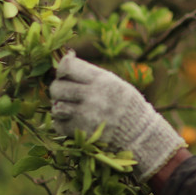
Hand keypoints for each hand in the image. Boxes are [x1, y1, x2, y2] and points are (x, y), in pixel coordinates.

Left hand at [49, 51, 185, 179]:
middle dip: (59, 90)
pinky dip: (63, 123)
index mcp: (101, 80)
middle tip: (68, 94)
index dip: (62, 69)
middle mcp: (92, 96)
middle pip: (57, 87)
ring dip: (61, 107)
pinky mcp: (82, 132)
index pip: (67, 66)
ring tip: (71, 108)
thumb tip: (64, 62)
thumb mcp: (113, 82)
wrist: (139, 131)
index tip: (65, 73)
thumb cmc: (124, 103)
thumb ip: (90, 74)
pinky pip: (59, 125)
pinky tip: (74, 121)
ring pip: (56, 107)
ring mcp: (86, 115)